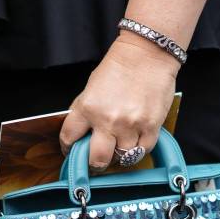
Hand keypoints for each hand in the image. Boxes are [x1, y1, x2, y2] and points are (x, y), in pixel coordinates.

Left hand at [60, 31, 180, 171]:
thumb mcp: (91, 88)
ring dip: (119, 156)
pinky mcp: (151, 126)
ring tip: (120, 148)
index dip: (68, 149)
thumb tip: (82, 136)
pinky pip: (143, 151)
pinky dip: (138, 150)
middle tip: (97, 162)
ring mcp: (131, 125)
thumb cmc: (120, 67)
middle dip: (95, 164)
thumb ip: (85, 112)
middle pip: (97, 159)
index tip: (72, 151)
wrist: (147, 54)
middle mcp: (107, 119)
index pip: (69, 138)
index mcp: (87, 107)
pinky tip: (136, 142)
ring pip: (122, 158)